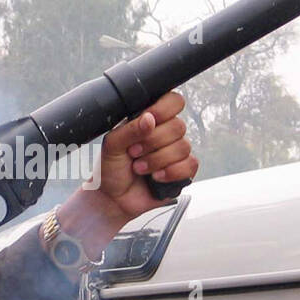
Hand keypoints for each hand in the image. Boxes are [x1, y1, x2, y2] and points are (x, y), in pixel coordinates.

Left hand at [55, 91, 197, 258]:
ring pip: (183, 147)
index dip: (164, 109)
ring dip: (157, 160)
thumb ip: (130, 129)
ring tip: (139, 168)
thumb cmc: (110, 169)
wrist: (112, 198)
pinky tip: (156, 177)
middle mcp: (166, 134)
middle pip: (178, 126)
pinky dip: (171, 172)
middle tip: (134, 153)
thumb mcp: (112, 145)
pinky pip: (190, 165)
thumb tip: (150, 118)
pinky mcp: (182, 171)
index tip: (149, 120)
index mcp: (150, 120)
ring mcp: (175, 152)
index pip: (173, 102)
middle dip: (153, 142)